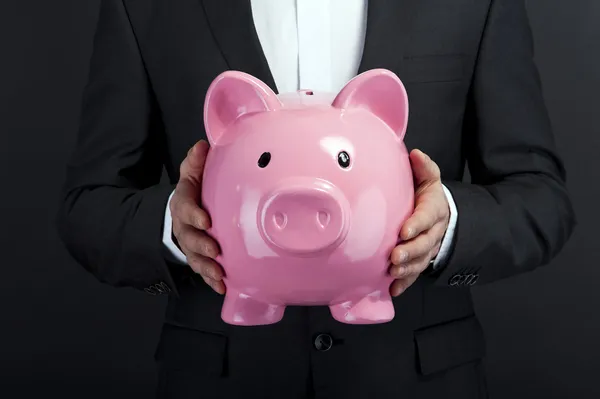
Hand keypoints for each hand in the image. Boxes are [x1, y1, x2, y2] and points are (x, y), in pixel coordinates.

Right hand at [170, 140, 224, 293]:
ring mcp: (190, 244)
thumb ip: (195, 162)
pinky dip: (211, 280)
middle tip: (215, 251)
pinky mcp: (198, 257)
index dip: (193, 214)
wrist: (183, 214)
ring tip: (218, 274)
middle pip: (188, 237)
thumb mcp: (192, 175)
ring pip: (194, 257)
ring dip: (206, 267)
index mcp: (183, 203)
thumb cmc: (194, 193)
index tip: (206, 220)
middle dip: (201, 245)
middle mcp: (184, 226)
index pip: (185, 207)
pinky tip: (222, 287)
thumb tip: (202, 146)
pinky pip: (202, 270)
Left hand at [389, 149, 449, 295]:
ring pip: (421, 260)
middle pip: (425, 243)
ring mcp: (428, 248)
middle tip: (395, 256)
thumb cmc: (426, 195)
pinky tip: (393, 290)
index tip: (404, 231)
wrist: (441, 214)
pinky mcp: (421, 260)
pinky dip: (404, 283)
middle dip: (410, 251)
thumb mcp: (429, 179)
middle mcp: (434, 231)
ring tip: (393, 272)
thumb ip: (424, 168)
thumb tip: (415, 154)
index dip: (417, 224)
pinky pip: (415, 273)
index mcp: (434, 209)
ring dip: (407, 268)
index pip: (427, 216)